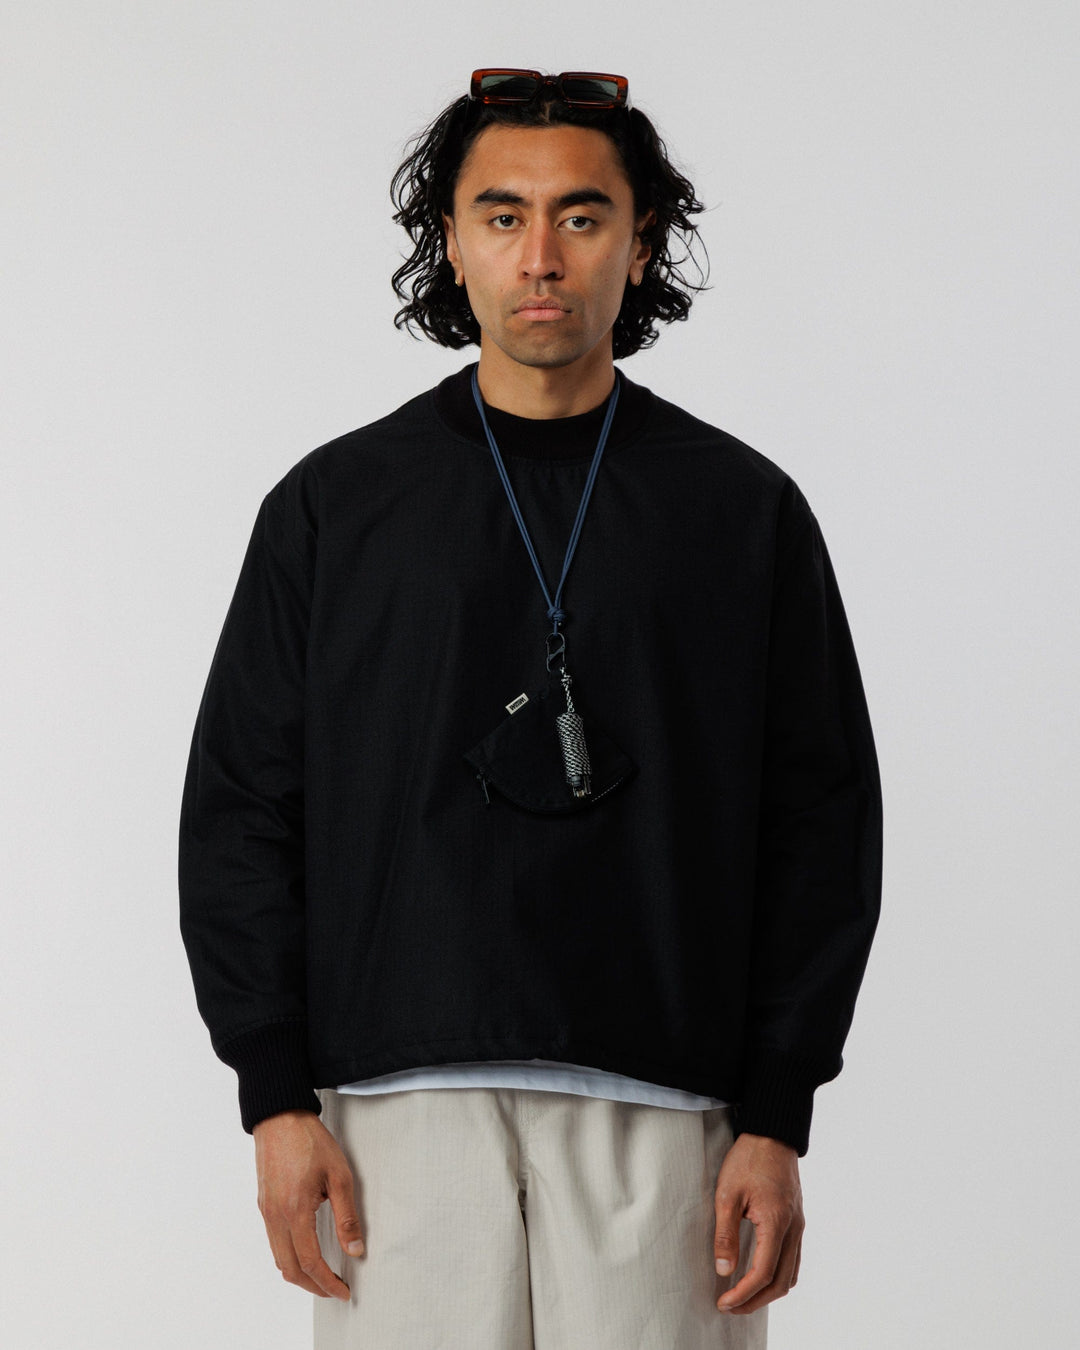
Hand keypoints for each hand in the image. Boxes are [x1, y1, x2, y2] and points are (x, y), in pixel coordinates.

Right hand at [253, 1108, 364, 1300]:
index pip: (310, 1261)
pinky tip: (305, 1251)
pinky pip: (273, 1241)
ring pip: (278, 1258)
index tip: (343, 1290)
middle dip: (312, 1286)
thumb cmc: (310, 1140)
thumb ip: (347, 1216)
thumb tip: (355, 1249)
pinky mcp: (263, 1204)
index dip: (327, 1282)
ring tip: (322, 1275)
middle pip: (289, 1269)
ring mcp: (266, 1211)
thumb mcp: (339, 1175)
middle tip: (334, 1290)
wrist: (280, 1116)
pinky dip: (289, 1256)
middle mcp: (275, 1216)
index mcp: (295, 1210)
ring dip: (299, 1273)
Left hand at [713, 1131, 803, 1314]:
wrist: (772, 1134)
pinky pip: (794, 1259)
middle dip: (756, 1301)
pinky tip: (760, 1275)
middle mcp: (794, 1228)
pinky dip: (778, 1276)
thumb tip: (723, 1270)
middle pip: (781, 1282)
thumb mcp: (727, 1194)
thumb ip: (725, 1234)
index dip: (744, 1293)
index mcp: (777, 1223)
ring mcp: (799, 1225)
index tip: (724, 1302)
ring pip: (791, 1274)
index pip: (763, 1273)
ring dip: (769, 1292)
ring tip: (744, 1297)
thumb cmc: (748, 1160)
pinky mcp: (797, 1220)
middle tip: (731, 1307)